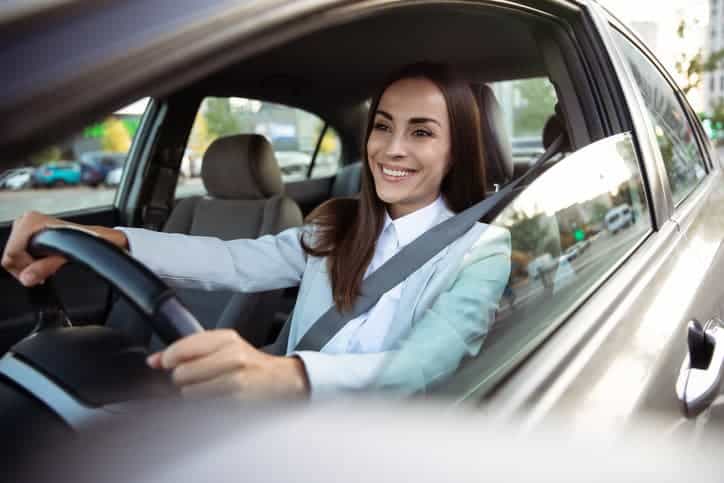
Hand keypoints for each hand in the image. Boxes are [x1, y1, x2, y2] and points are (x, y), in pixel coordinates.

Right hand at [1, 211, 127, 286]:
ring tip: (48, 266)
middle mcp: (25, 220)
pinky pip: (19, 253)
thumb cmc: (86, 243)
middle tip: (47, 272)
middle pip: (10, 256)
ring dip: (30, 265)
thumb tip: (27, 278)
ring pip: (14, 256)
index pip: (11, 255)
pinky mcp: (29, 232)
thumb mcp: (64, 257)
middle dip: (27, 268)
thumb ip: (45, 267)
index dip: (25, 269)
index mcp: (30, 222)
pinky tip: (45, 262)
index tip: (41, 275)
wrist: (96, 238)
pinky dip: (30, 261)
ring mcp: (26, 225)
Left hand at [146, 329, 309, 399]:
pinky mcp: (236, 400)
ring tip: (208, 388)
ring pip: (189, 393)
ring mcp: (235, 380)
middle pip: (182, 373)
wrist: (280, 380)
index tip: (163, 364)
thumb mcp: (223, 347)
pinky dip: (204, 405)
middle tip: (194, 378)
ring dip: (192, 394)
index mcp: (227, 338)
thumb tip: (153, 361)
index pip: (184, 347)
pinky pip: (203, 406)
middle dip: (181, 379)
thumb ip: (187, 351)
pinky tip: (217, 397)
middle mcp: (232, 356)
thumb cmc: (249, 364)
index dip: (167, 358)